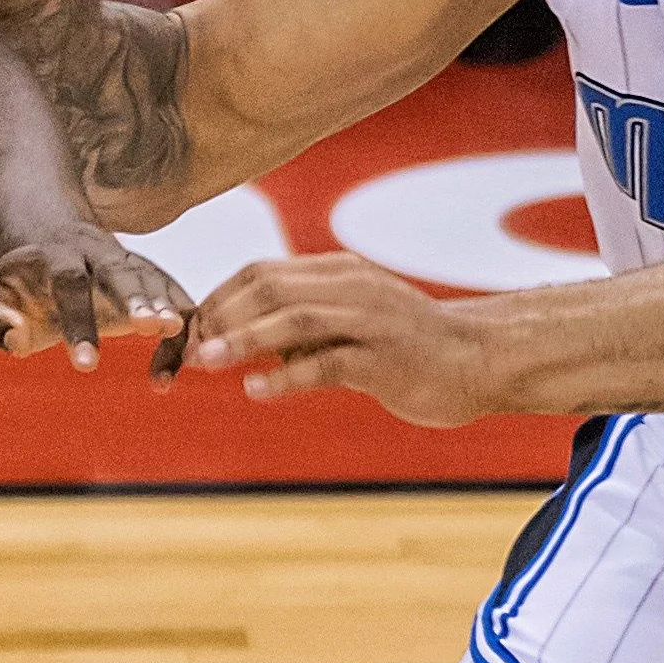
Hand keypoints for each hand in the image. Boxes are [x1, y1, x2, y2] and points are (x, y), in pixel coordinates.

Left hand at [0, 223, 194, 375]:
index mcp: (55, 257)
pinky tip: (162, 381)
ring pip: (154, 281)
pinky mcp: (149, 281)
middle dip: (136, 298)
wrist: (45, 243)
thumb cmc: (15, 287)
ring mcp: (127, 264)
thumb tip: (15, 338)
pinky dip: (177, 335)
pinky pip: (174, 302)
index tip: (85, 366)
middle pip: (121, 271)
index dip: (80, 322)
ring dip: (167, 308)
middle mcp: (97, 254)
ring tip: (174, 334)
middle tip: (150, 327)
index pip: (69, 283)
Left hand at [186, 253, 498, 426]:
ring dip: (242, 339)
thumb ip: (296, 326)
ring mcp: (369, 319)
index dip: (216, 300)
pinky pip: (328, 363)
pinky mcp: (385, 357)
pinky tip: (256, 389)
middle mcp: (350, 286)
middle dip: (219, 317)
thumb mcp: (344, 322)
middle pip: (268, 287)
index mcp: (336, 272)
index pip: (260, 273)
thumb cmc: (402, 344)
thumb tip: (235, 343)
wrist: (477, 358)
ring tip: (204, 362)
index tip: (187, 332)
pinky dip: (286, 376)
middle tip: (186, 350)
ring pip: (294, 318)